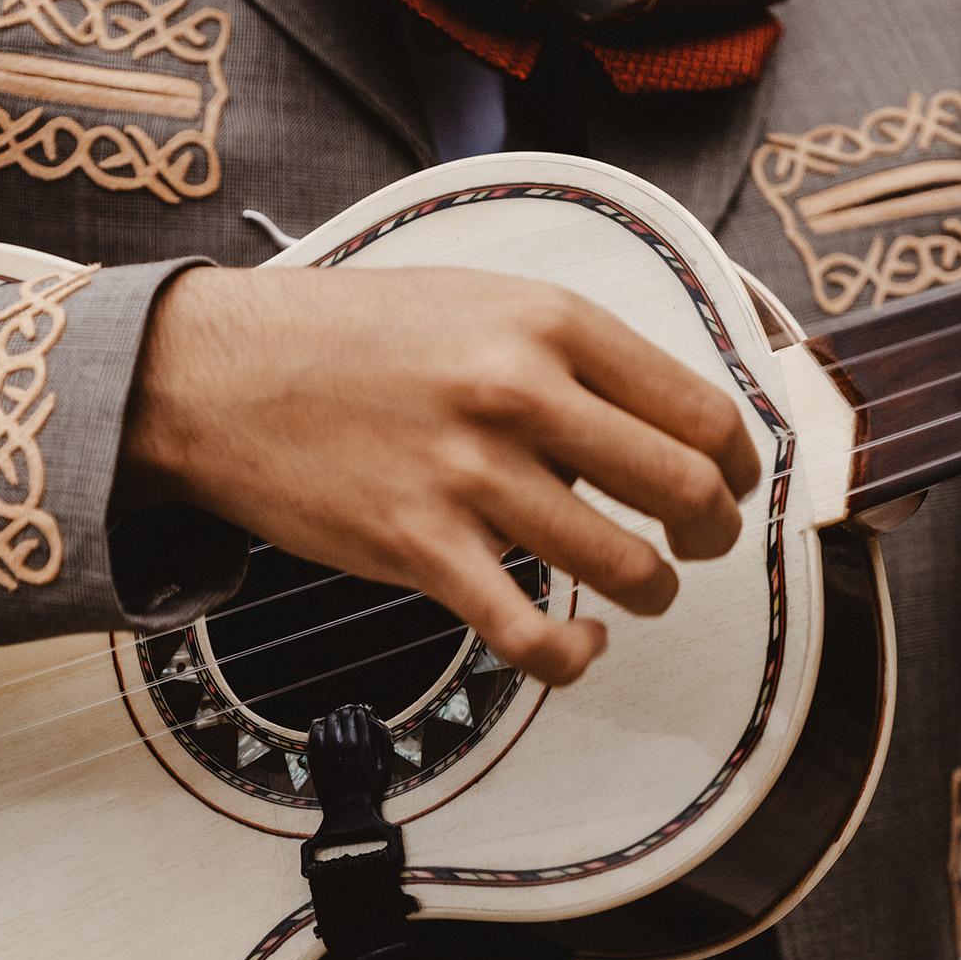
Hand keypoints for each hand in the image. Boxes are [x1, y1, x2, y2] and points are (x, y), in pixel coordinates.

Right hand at [120, 265, 763, 684]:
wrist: (221, 372)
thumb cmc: (350, 337)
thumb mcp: (481, 301)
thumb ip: (572, 353)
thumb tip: (663, 418)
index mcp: (550, 322)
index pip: (702, 408)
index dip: (739, 462)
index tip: (730, 483)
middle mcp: (521, 393)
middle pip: (686, 489)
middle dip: (712, 534)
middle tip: (695, 545)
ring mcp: (471, 475)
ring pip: (626, 568)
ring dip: (653, 595)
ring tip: (636, 592)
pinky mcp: (421, 549)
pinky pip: (531, 634)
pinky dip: (575, 657)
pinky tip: (579, 644)